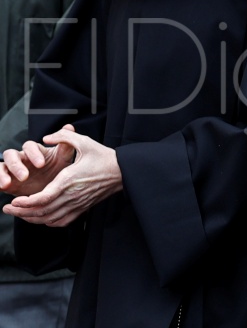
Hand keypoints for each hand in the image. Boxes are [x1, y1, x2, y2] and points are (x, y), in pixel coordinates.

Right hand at [0, 125, 77, 197]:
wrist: (52, 188)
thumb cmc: (57, 169)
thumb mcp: (63, 157)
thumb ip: (65, 143)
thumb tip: (69, 126)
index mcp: (34, 151)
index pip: (29, 146)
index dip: (33, 154)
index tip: (41, 164)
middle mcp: (21, 158)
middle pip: (10, 154)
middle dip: (16, 165)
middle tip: (24, 176)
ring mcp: (11, 170)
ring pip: (1, 166)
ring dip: (1, 174)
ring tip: (6, 184)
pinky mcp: (6, 182)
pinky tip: (2, 187)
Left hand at [2, 128, 121, 227]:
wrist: (123, 171)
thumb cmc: (104, 157)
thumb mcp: (85, 142)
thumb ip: (64, 136)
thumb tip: (47, 138)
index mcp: (70, 180)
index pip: (44, 198)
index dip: (26, 203)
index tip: (14, 200)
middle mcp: (72, 195)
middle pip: (42, 211)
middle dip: (21, 212)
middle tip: (8, 208)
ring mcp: (77, 204)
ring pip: (49, 219)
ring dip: (31, 218)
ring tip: (18, 213)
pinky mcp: (82, 208)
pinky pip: (60, 221)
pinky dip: (47, 222)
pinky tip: (40, 217)